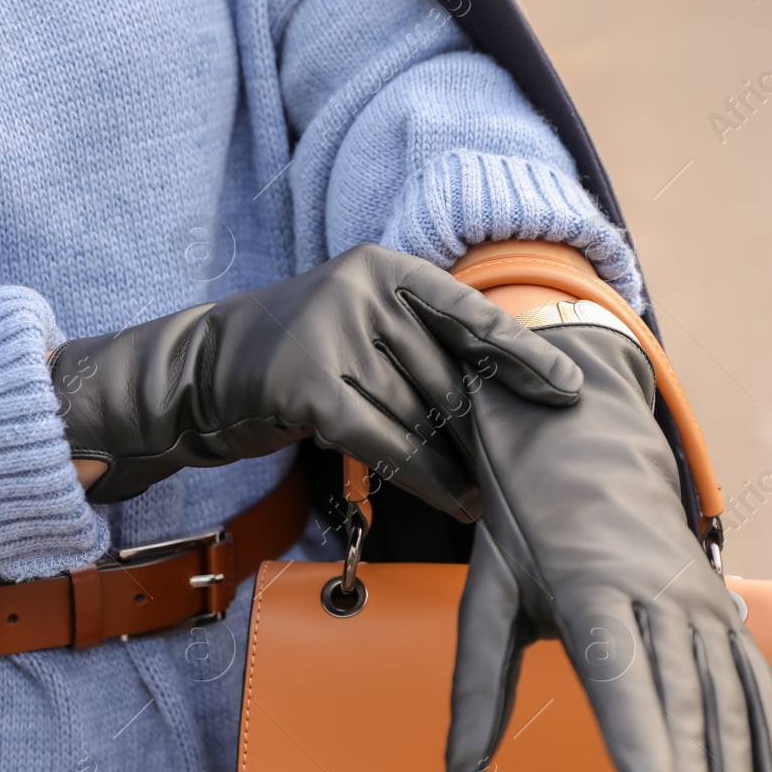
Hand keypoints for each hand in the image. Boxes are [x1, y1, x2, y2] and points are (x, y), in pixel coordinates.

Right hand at [48, 244, 582, 512]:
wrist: (202, 372)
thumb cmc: (298, 357)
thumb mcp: (360, 324)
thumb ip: (420, 343)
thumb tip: (500, 395)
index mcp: (384, 269)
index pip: (469, 313)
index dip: (524, 355)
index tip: (570, 390)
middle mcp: (360, 292)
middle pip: (447, 375)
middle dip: (485, 430)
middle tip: (525, 466)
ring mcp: (331, 335)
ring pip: (421, 414)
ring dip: (462, 463)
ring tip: (492, 493)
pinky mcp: (310, 387)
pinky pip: (390, 443)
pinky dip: (429, 479)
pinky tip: (459, 502)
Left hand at [444, 321, 771, 771]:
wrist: (585, 440)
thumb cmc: (529, 524)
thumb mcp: (489, 590)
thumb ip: (478, 684)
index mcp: (588, 581)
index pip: (616, 663)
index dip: (638, 730)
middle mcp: (654, 590)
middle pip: (680, 699)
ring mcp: (698, 599)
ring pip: (725, 701)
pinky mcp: (723, 609)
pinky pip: (753, 682)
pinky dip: (770, 745)